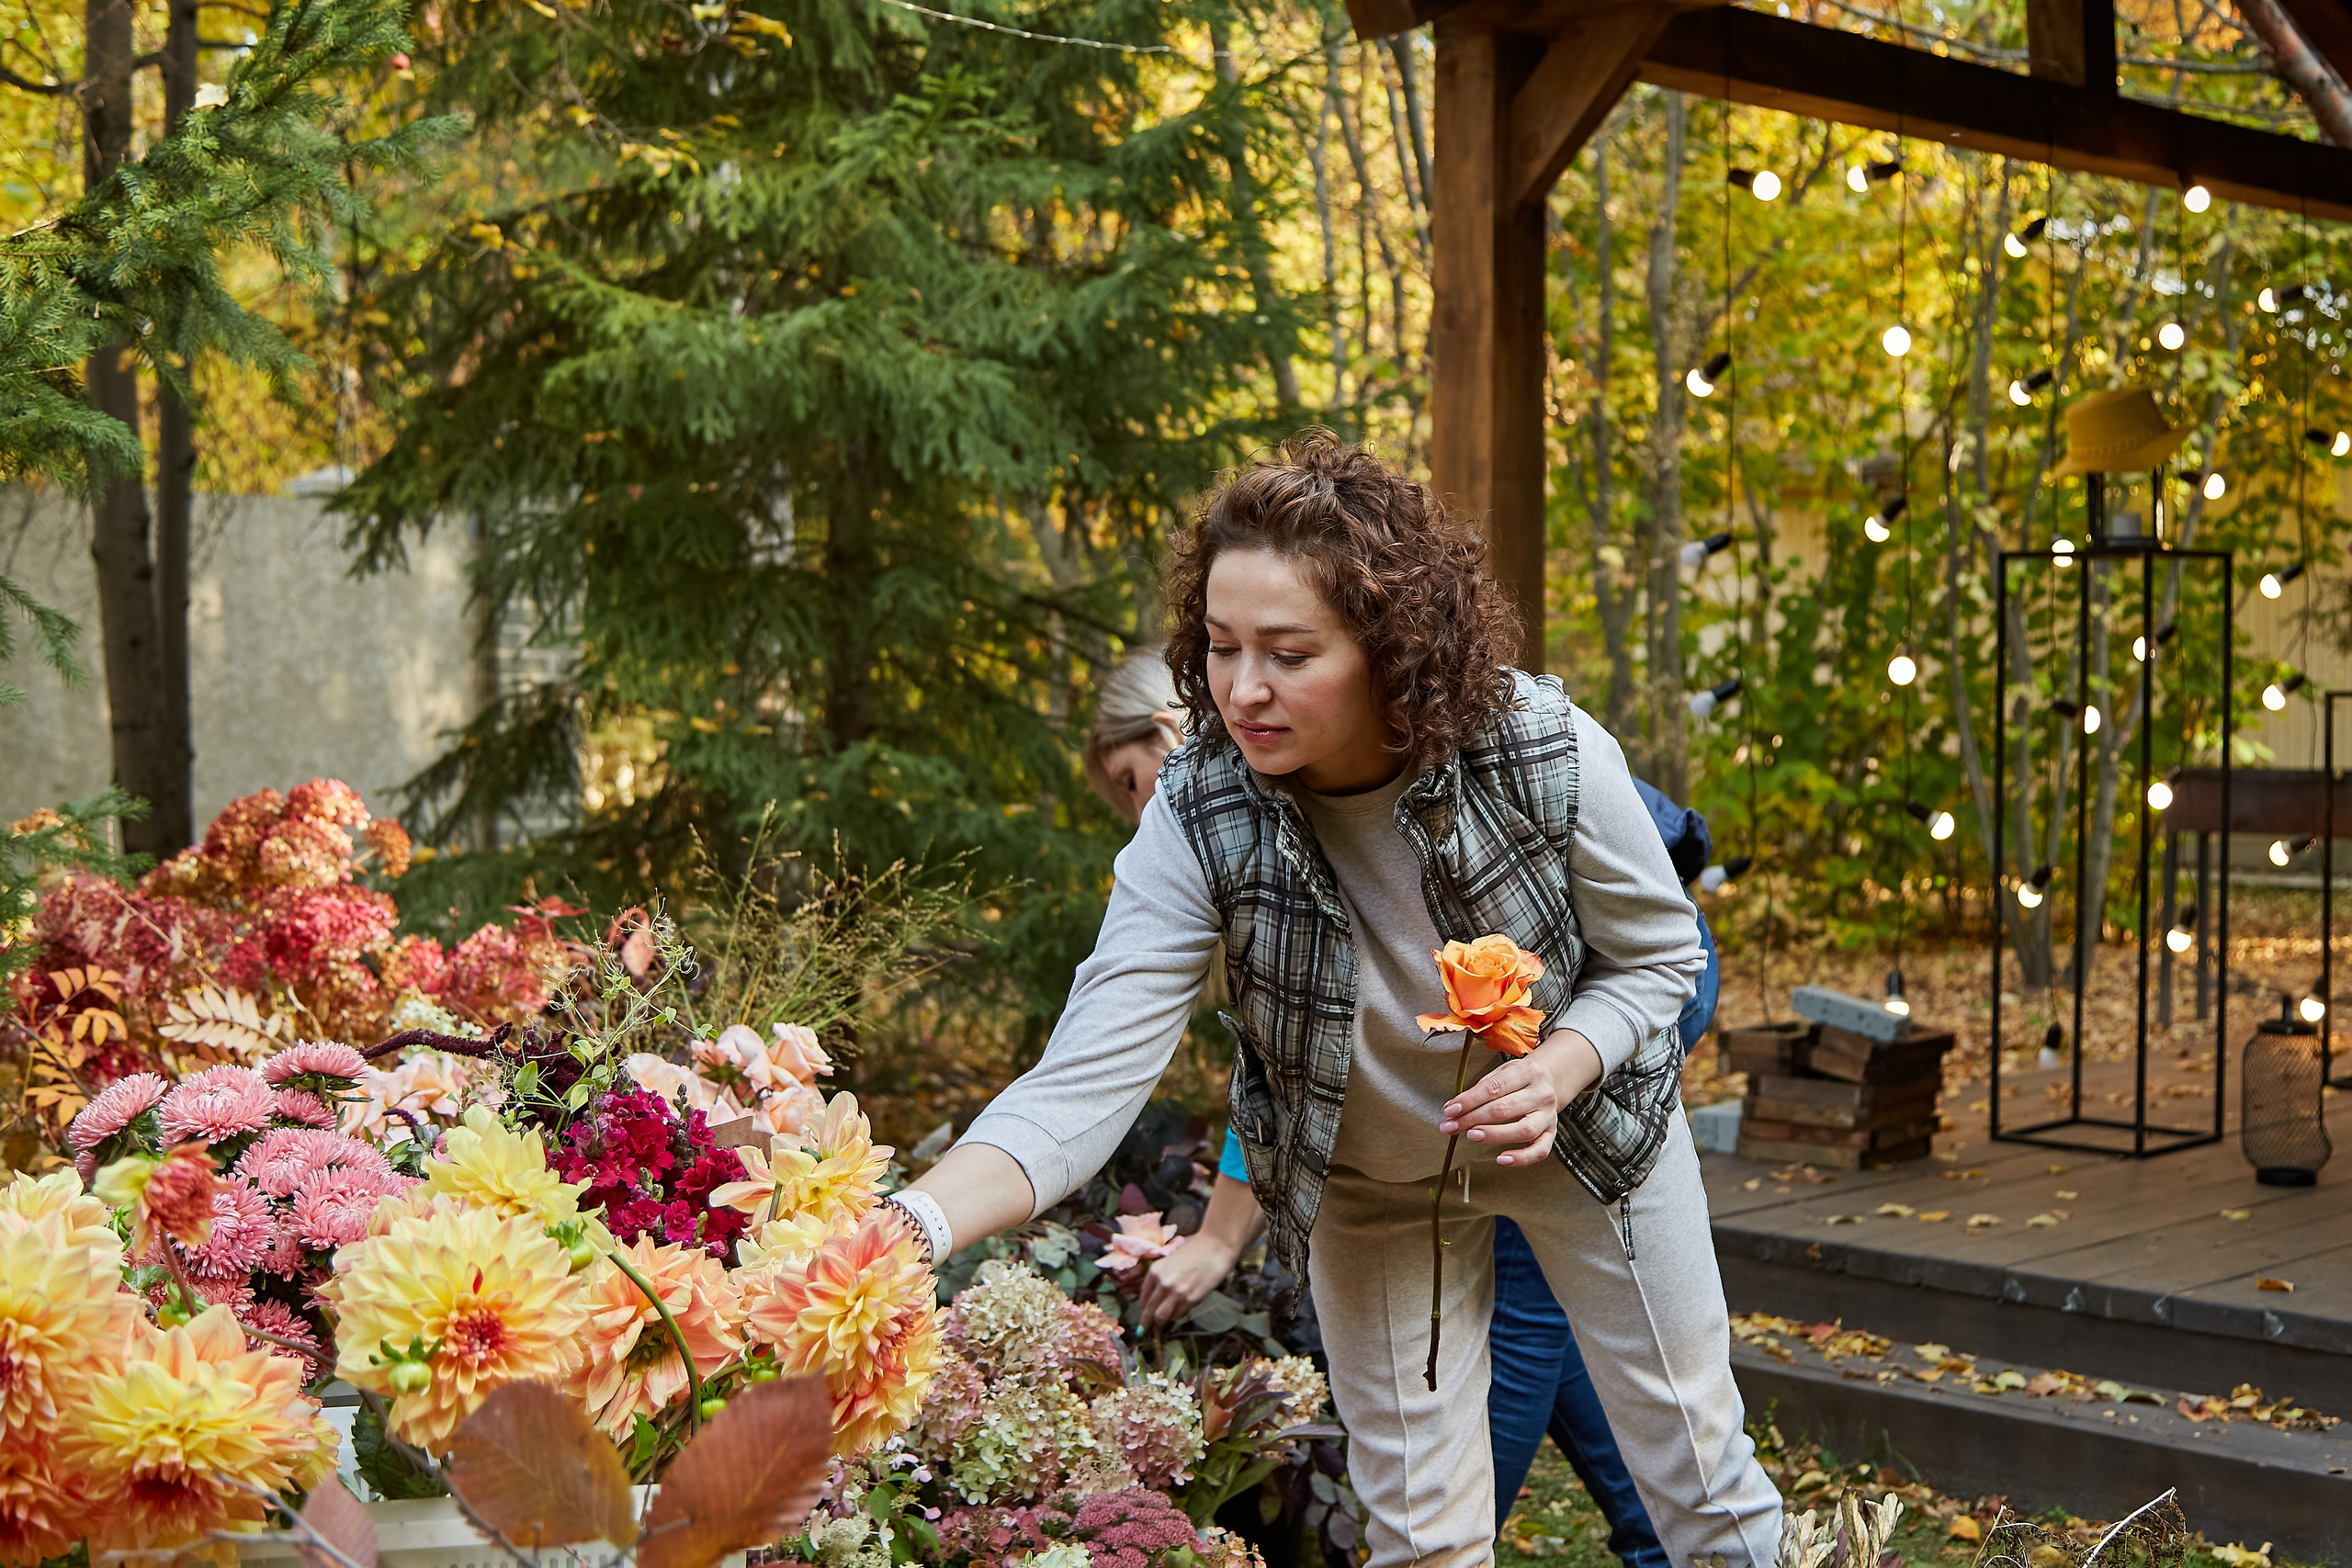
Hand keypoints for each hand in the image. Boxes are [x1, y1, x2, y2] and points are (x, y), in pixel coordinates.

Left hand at [1139, 1234, 1243, 1327]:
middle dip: (1145, 1322)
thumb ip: (1162, 1275)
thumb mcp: (1171, 1259)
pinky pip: (1178, 1315)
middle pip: (1149, 1309)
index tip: (1145, 1311)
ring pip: (1160, 1317)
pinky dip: (1177, 1316)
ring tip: (1164, 1322)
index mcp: (1155, 1271)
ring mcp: (1176, 1292)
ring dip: (1161, 1321)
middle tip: (1143, 1329)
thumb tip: (1158, 1295)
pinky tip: (1182, 1310)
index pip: (1143, 1296)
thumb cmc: (1196, 1249)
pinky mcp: (1191, 1299)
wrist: (1215, 1246)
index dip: (1144, 1306)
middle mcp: (1162, 1282)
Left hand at [1438, 1029, 1604, 1166]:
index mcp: (1527, 1072)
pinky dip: (1521, 1158)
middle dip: (1473, 1119)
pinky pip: (1540, 1150)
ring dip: (1494, 1135)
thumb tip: (1455, 1109)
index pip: (1494, 1088)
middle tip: (1452, 1126)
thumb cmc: (1521, 1078)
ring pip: (1523, 1130)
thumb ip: (1481, 1089)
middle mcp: (1541, 1094)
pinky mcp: (1552, 1133)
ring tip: (1472, 1136)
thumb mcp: (1503, 1071)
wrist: (1551, 1081)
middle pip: (1504, 1109)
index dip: (1469, 1101)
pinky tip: (1501, 1159)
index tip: (1451, 1110)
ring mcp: (1548, 1115)